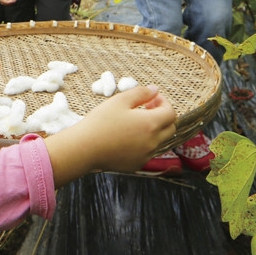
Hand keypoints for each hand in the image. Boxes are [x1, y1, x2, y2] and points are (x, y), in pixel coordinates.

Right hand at [42, 85, 176, 185]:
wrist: (85, 148)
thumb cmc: (101, 122)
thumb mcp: (120, 101)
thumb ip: (141, 93)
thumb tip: (155, 90)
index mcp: (151, 124)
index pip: (171, 112)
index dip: (163, 102)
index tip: (151, 98)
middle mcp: (153, 142)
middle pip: (170, 128)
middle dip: (162, 115)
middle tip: (146, 108)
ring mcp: (146, 155)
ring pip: (160, 140)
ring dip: (154, 129)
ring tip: (135, 122)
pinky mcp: (137, 164)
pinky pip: (148, 152)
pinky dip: (145, 142)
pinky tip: (127, 137)